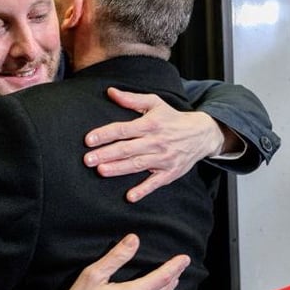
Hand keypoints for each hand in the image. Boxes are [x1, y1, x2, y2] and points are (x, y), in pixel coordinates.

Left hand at [83, 87, 226, 201]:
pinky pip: (155, 183)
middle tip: (88, 159)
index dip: (105, 134)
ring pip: (137, 165)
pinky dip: (143, 190)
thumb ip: (132, 99)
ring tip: (101, 171)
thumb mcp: (155, 103)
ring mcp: (163, 158)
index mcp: (150, 124)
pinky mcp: (170, 173)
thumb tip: (111, 92)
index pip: (123, 129)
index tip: (89, 139)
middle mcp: (156, 142)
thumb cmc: (172, 118)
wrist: (201, 134)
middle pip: (127, 148)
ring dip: (119, 169)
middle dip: (106, 154)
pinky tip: (130, 196)